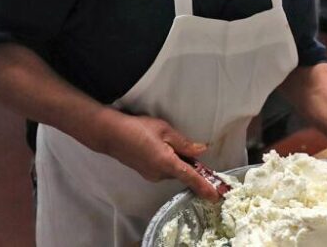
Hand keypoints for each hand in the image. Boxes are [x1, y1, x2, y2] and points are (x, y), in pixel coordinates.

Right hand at [93, 110, 220, 200]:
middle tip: (192, 150)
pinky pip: (163, 169)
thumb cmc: (138, 129)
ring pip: (173, 170)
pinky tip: (160, 147)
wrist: (111, 135)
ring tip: (167, 142)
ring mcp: (151, 175)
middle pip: (182, 172)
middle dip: (189, 164)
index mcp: (167, 164)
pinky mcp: (146, 173)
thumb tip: (201, 150)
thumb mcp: (165, 131)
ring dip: (177, 161)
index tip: (215, 196)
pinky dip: (168, 162)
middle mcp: (160, 174)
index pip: (191, 178)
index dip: (204, 187)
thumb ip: (184, 144)